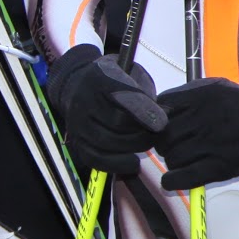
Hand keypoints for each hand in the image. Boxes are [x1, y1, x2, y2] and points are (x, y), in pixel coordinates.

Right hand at [47, 44, 166, 173]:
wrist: (77, 86)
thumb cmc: (113, 79)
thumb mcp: (132, 74)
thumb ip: (145, 93)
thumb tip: (162, 118)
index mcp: (100, 76)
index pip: (123, 96)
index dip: (145, 111)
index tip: (162, 123)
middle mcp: (83, 99)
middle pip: (118, 123)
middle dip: (142, 131)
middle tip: (156, 133)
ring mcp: (77, 122)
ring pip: (109, 142)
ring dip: (133, 147)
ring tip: (145, 142)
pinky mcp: (76, 140)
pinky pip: (96, 158)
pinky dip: (117, 163)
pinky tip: (133, 162)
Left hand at [156, 76, 238, 190]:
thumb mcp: (215, 88)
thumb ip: (187, 96)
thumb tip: (160, 109)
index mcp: (199, 98)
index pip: (161, 109)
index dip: (157, 120)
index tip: (161, 126)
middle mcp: (201, 120)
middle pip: (163, 136)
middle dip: (165, 142)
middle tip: (174, 145)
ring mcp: (210, 144)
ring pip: (172, 156)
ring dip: (172, 160)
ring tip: (183, 159)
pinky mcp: (219, 166)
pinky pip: (184, 176)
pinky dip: (172, 180)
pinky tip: (171, 180)